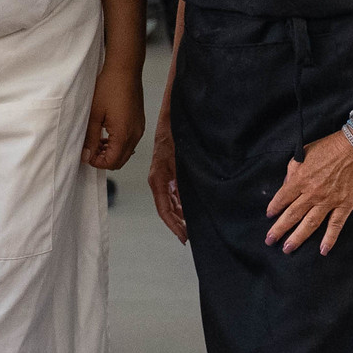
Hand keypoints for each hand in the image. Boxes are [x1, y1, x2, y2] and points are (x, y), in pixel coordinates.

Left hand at [81, 61, 143, 170]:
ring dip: (111, 152)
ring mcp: (139, 129)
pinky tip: (106, 134)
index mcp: (124, 134)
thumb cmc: (109, 87)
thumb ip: (90, 137)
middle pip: (120, 161)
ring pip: (126, 152)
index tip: (86, 155)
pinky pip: (130, 142)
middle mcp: (135, 135)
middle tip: (89, 150)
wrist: (125, 70)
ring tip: (96, 142)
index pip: (112, 162)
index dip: (97, 162)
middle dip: (104, 159)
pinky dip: (118, 144)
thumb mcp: (94, 114)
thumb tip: (87, 155)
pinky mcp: (139, 123)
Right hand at [147, 117, 186, 243]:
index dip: (174, 225)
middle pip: (167, 208)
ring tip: (194, 225)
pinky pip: (175, 191)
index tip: (184, 238)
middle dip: (178, 223)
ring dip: (181, 213)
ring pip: (171, 201)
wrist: (173, 114)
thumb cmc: (175, 133)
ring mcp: (164, 175)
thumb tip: (186, 204)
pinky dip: (183, 201)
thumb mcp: (181, 160)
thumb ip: (182, 183)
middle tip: (191, 236)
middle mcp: (159, 179)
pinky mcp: (170, 170)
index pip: (163, 209)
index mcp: (158, 179)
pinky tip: (192, 206)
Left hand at [265, 130, 352, 253]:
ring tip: (287, 249)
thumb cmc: (330, 147)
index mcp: (300, 179)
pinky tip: (323, 250)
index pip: (282, 198)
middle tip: (269, 241)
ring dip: (297, 238)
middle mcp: (312, 193)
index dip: (274, 208)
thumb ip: (292, 170)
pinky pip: (335, 225)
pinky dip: (329, 239)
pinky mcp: (345, 205)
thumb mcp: (304, 153)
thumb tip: (286, 185)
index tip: (269, 216)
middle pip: (292, 215)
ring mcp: (329, 201)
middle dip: (279, 229)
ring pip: (310, 224)